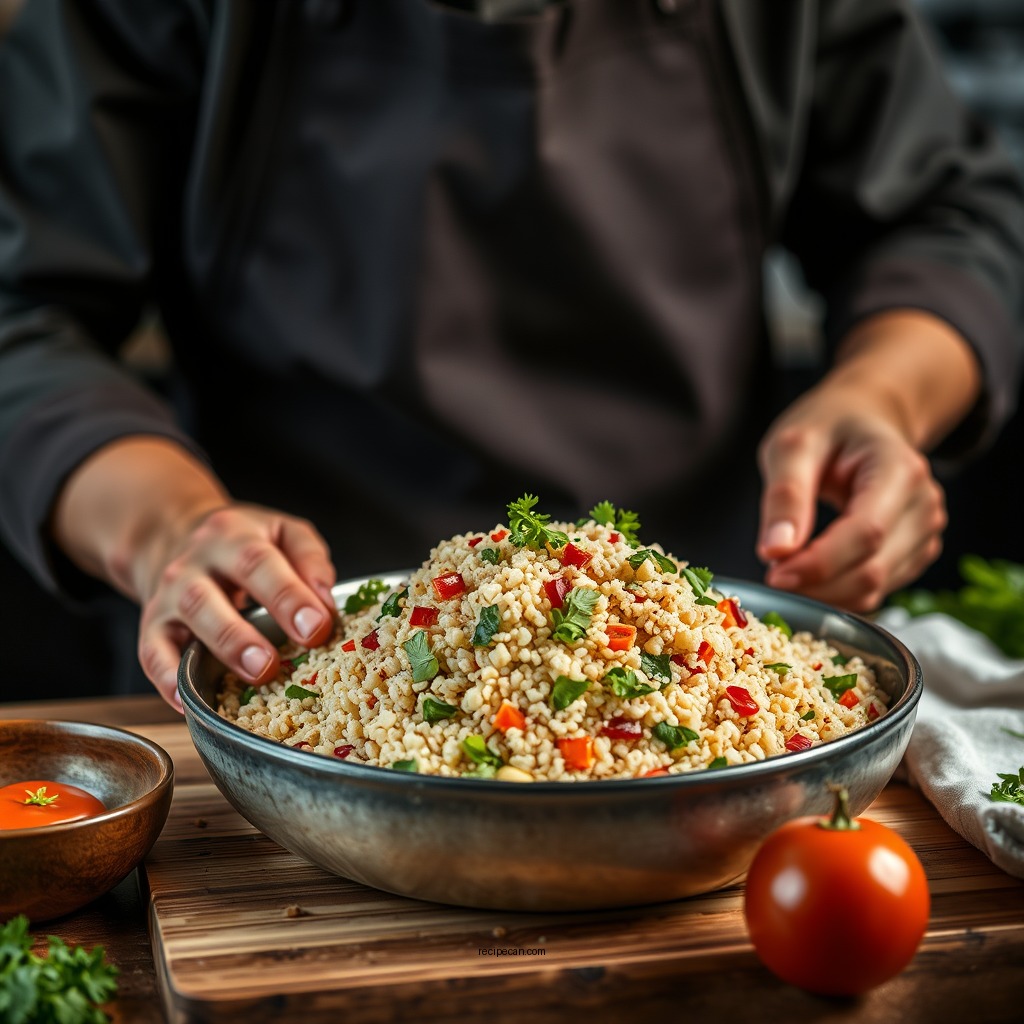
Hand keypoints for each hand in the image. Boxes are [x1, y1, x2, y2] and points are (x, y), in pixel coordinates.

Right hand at [136, 504, 336, 708]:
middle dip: (243, 632)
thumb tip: (326, 603)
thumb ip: (309, 559)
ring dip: (221, 649)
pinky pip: (152, 653)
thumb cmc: (243, 543)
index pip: (259, 561)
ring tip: (256, 674)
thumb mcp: (282, 533)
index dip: (288, 595)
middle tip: (275, 662)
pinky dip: (167, 679)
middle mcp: (194, 562)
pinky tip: (189, 700)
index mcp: (233, 534)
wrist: (174, 534)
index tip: (317, 626)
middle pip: (210, 595)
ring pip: (187, 621)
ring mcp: (169, 594)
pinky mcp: (152, 624)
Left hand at [755, 310, 979, 611]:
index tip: (774, 575)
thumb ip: (785, 496)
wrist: (863, 420)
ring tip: (786, 568)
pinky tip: (810, 572)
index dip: (819, 564)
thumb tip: (775, 550)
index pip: (866, 533)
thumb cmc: (827, 428)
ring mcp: (925, 532)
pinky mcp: (915, 553)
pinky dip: (838, 593)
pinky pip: (876, 590)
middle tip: (771, 575)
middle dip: (815, 585)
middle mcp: (923, 504)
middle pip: (872, 570)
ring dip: (824, 594)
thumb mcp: (792, 446)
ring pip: (875, 589)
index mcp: (900, 469)